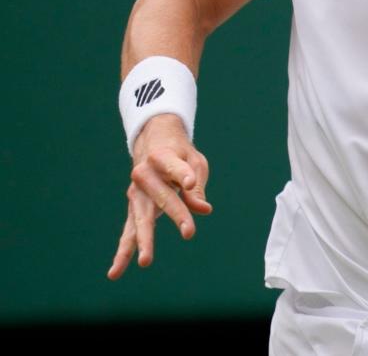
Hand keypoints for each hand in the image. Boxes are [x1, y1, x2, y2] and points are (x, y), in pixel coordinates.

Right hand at [107, 114, 211, 279]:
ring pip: (141, 220)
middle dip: (176, 215)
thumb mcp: (195, 162)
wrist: (152, 143)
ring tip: (145, 262)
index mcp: (162, 156)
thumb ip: (197, 186)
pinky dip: (123, 252)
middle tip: (190, 233)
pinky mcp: (133, 208)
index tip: (190, 183)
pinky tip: (115, 272)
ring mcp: (136, 194)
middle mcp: (144, 175)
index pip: (175, 168)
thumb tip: (204, 210)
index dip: (183, 175)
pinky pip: (128, 231)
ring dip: (144, 241)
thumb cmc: (179, 153)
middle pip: (162, 198)